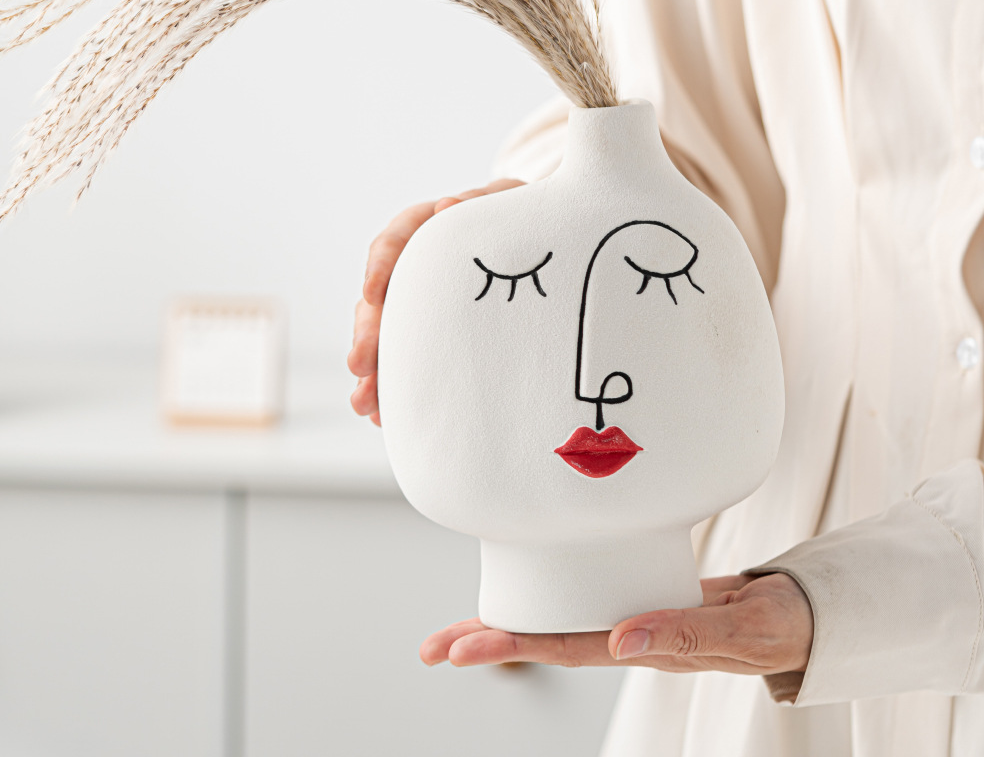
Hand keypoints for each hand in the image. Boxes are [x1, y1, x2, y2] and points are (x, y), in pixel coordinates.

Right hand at [348, 178, 524, 423]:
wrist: (531, 243)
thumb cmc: (515, 218)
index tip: (372, 293)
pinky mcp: (426, 334)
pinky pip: (402, 359)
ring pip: (383, 335)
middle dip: (368, 334)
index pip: (395, 241)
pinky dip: (391, 387)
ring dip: (371, 370)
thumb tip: (448, 206)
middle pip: (380, 299)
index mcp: (426, 228)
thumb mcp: (505, 202)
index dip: (380, 268)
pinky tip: (382, 415)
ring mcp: (414, 304)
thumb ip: (478, 203)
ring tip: (365, 403)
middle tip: (360, 364)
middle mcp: (411, 268)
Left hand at [420, 573, 812, 677]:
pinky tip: (519, 581)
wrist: (799, 615)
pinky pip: (581, 595)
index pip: (569, 648)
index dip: (515, 645)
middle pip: (547, 639)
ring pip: (558, 619)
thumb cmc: (778, 626)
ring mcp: (629, 615)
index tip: (466, 648)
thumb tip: (621, 639)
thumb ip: (688, 636)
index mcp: (647, 648)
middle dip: (489, 642)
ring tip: (453, 632)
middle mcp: (627, 634)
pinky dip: (546, 588)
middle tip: (432, 650)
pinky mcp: (634, 590)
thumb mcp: (741, 630)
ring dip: (507, 622)